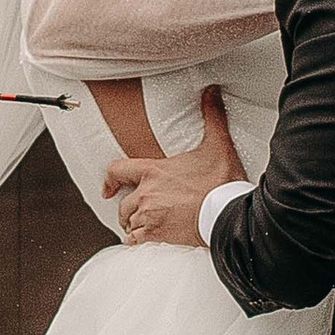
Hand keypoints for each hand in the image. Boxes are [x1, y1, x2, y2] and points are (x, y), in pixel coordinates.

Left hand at [102, 87, 243, 247]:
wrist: (226, 215)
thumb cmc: (221, 184)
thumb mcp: (217, 145)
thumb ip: (212, 117)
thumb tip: (211, 92)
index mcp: (153, 171)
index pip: (117, 170)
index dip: (109, 180)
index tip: (108, 189)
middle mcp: (146, 193)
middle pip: (122, 204)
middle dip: (127, 209)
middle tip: (136, 214)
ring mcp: (149, 215)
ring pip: (128, 223)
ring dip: (134, 225)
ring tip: (144, 227)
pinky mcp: (156, 235)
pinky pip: (135, 241)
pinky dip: (138, 242)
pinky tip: (147, 241)